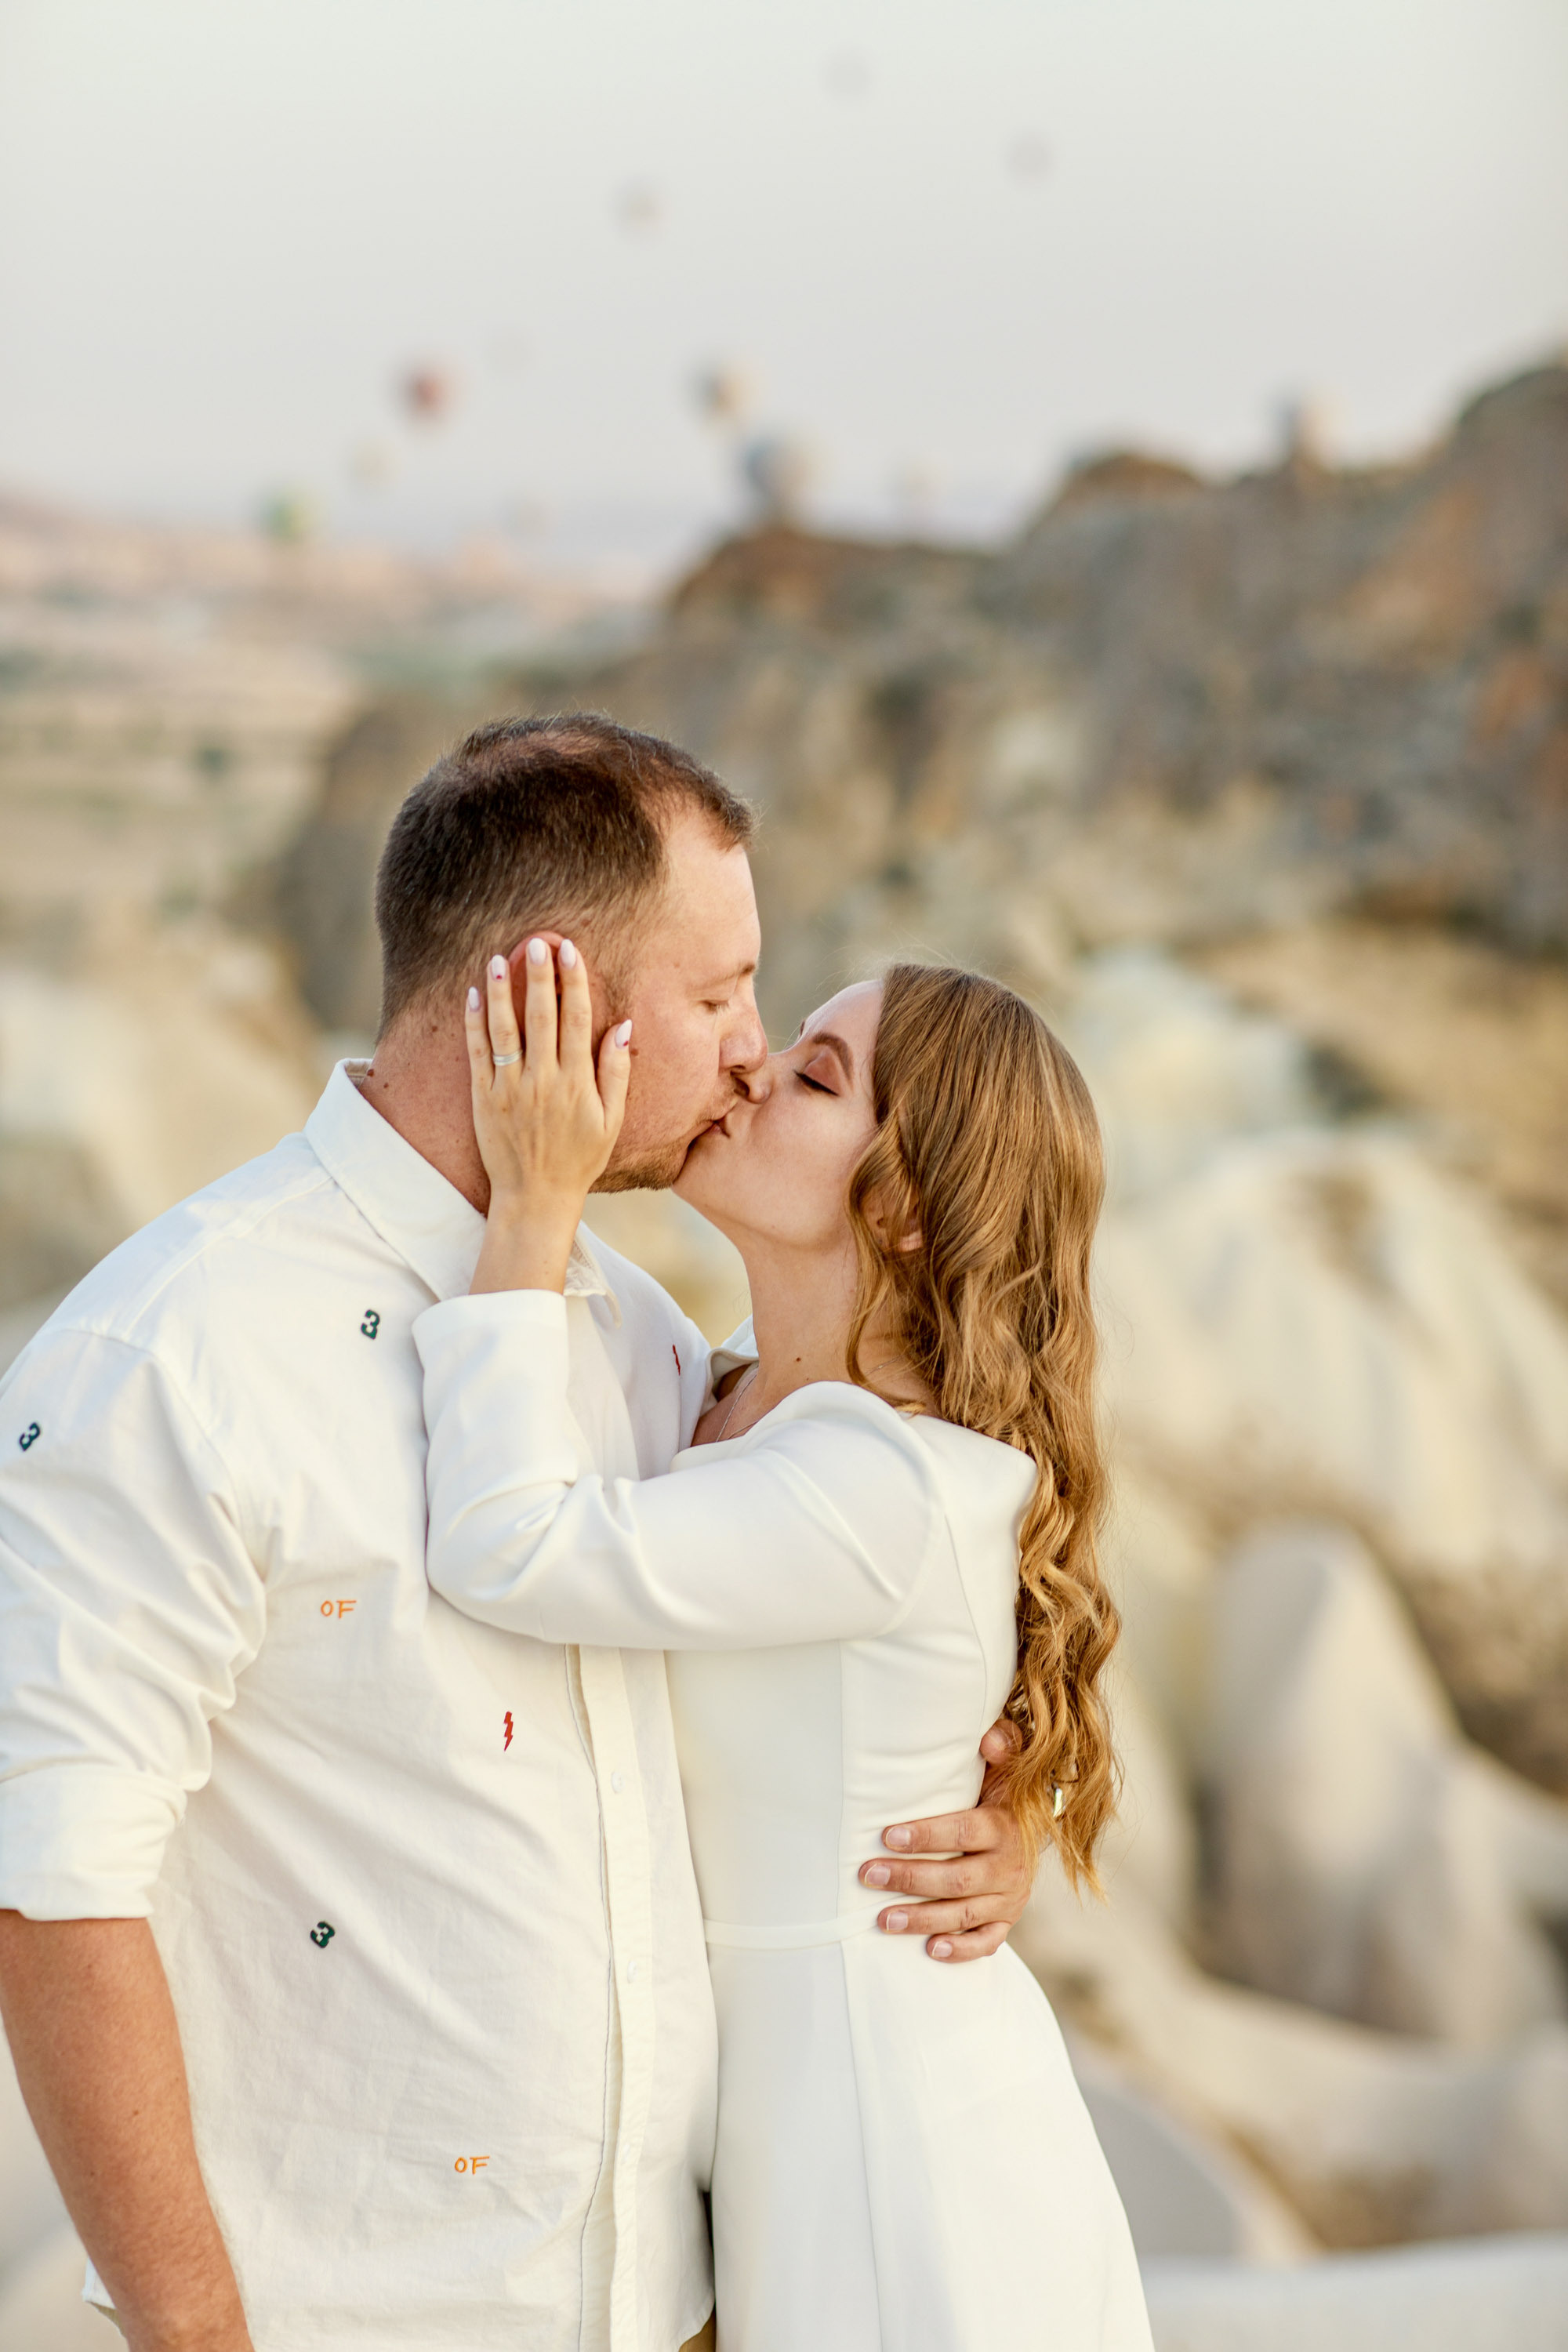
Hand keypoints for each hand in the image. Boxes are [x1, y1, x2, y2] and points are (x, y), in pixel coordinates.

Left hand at [467, 939, 631, 1294]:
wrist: (536, 1197)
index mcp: (577, 1083)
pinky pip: (477, 1054)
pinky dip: (474, 1024)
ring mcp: (510, 1089)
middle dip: (539, 976)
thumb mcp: (611, 1120)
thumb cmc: (580, 1158)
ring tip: (497, 958)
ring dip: (500, 992)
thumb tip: (624, 1026)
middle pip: (540, 1017)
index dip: (573, 982)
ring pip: (504, 1030)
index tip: (570, 950)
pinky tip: (473, 996)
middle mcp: (543, 1081)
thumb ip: (616, 1071)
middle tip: (537, 942)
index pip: (575, 1020)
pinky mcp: (484, 1099)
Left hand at [858, 1719, 1032, 1961]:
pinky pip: (987, 1942)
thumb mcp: (1003, 1767)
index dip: (926, 1835)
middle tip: (867, 1875)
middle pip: (956, 1878)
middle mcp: (1010, 1865)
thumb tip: (986, 1737)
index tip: (887, 1836)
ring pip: (964, 1914)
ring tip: (882, 1919)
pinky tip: (931, 1950)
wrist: (1034, 1831)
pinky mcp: (1007, 1920)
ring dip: (922, 1919)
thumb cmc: (1001, 1795)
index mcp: (1004, 1826)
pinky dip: (962, 1950)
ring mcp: (1010, 1898)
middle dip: (909, 1878)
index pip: (963, 1832)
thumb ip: (1001, 1746)